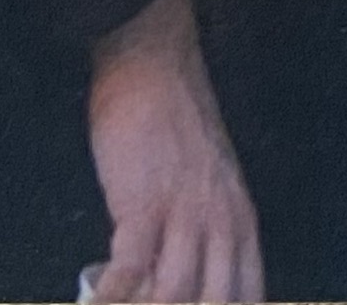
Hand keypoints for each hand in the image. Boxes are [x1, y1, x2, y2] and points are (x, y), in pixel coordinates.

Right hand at [85, 0, 261, 302]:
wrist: (154, 66)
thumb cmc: (178, 127)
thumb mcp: (213, 183)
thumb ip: (209, 231)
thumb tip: (185, 284)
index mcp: (242, 220)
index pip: (249, 294)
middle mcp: (222, 223)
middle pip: (217, 302)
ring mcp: (184, 213)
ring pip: (176, 295)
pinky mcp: (143, 204)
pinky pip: (129, 269)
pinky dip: (112, 296)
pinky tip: (97, 301)